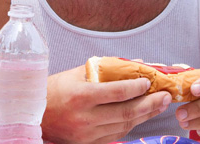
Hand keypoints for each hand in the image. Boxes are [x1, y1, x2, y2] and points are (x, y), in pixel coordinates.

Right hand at [42, 65, 172, 143]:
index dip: (137, 87)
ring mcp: (86, 134)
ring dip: (145, 116)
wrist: (34, 114)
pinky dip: (130, 125)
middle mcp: (85, 118)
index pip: (117, 92)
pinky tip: (141, 116)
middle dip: (150, 104)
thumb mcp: (79, 73)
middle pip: (125, 112)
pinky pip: (115, 135)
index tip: (149, 81)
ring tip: (159, 106)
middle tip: (165, 97)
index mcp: (81, 96)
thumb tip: (137, 64)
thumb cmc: (57, 88)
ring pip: (123, 126)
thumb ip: (108, 69)